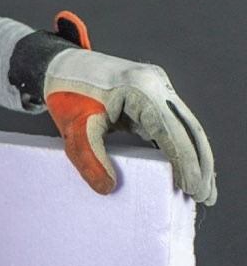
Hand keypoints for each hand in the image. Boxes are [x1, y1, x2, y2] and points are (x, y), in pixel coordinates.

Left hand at [9, 14, 216, 204]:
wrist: (60, 68)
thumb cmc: (67, 95)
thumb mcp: (74, 130)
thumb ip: (90, 159)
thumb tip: (109, 189)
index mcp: (140, 89)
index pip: (171, 131)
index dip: (185, 162)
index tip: (192, 189)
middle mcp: (156, 84)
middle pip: (189, 128)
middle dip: (200, 164)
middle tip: (206, 197)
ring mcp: (157, 87)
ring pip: (186, 126)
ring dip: (197, 157)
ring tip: (204, 190)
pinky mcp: (153, 95)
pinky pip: (173, 124)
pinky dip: (182, 146)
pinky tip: (187, 169)